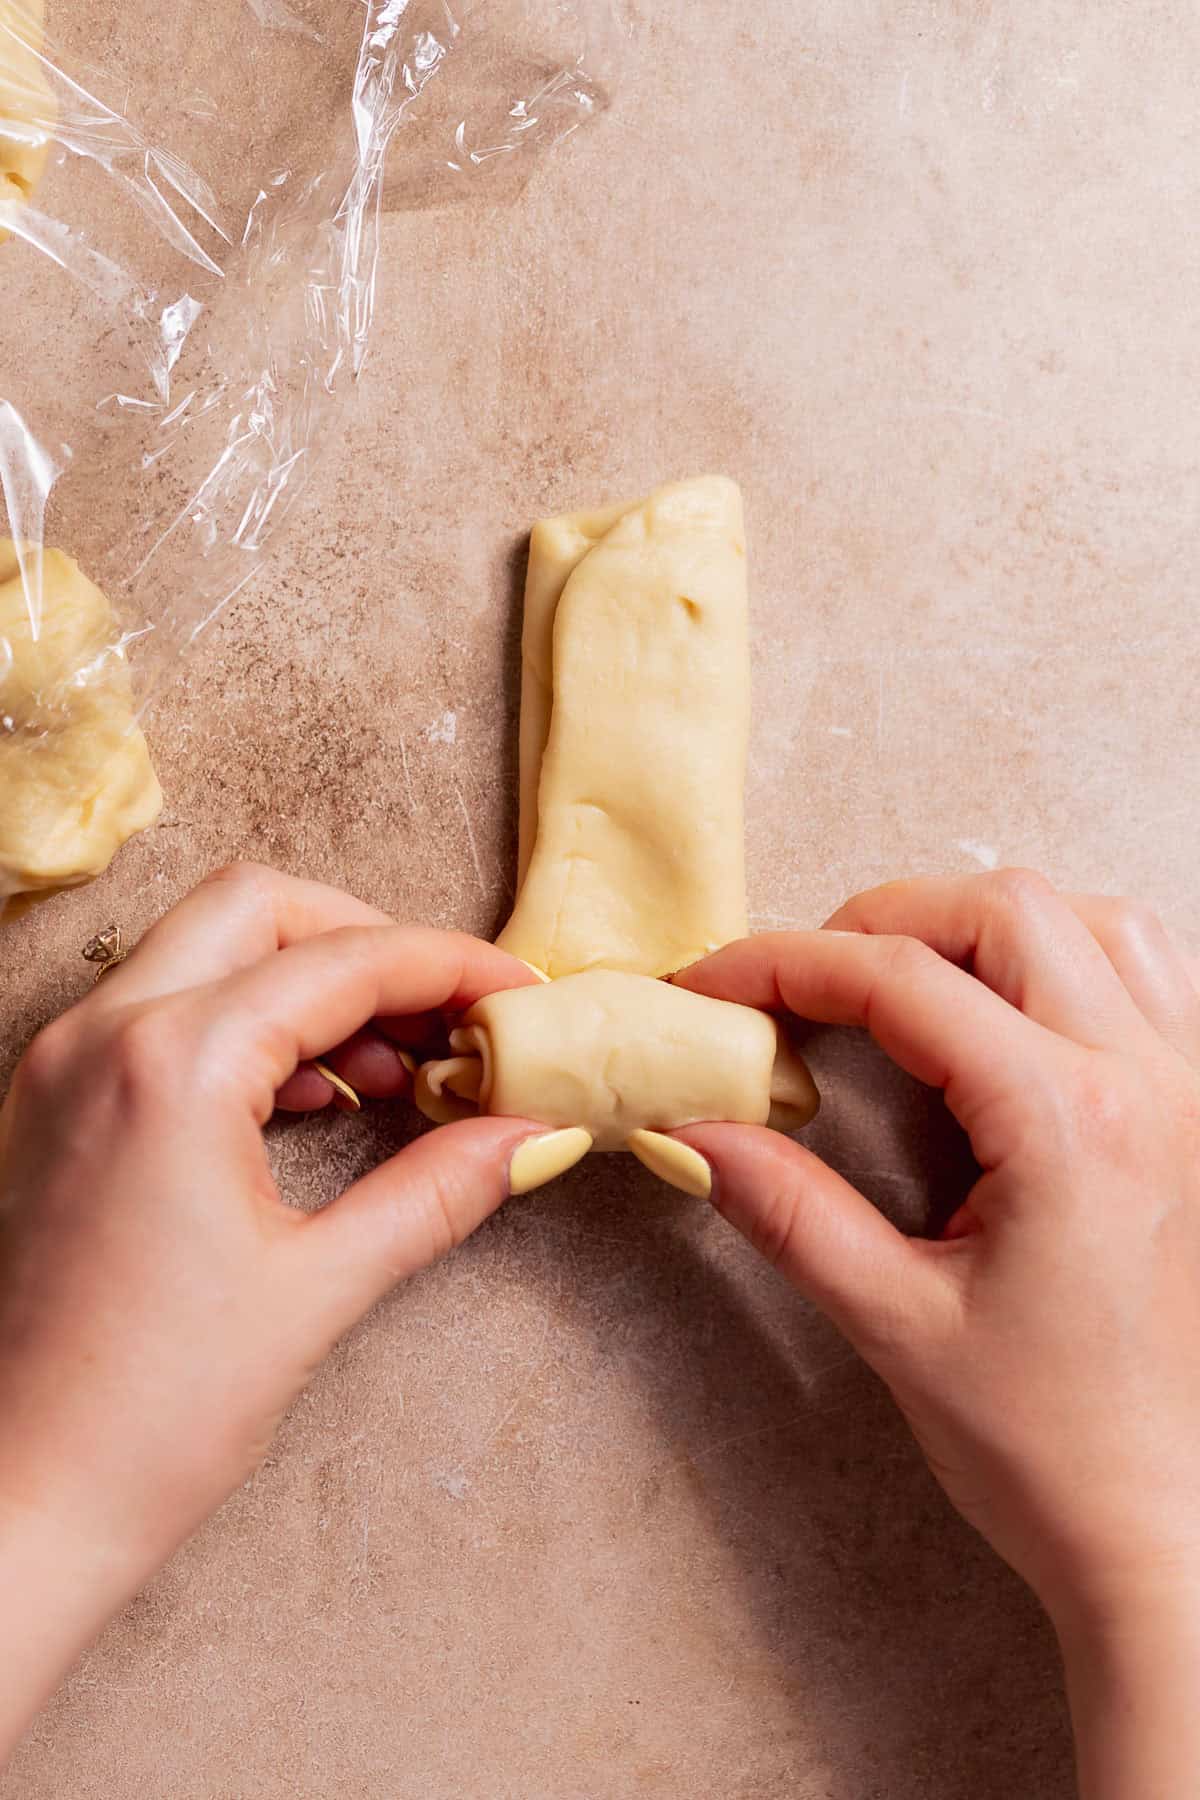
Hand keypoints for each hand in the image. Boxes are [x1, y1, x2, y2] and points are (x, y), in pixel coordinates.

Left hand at [0, 862, 583, 1754]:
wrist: (12, 1512)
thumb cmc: (149, 1419)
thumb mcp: (317, 1290)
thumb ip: (437, 1190)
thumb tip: (531, 1132)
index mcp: (169, 1065)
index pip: (341, 962)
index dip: (450, 965)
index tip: (518, 992)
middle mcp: (99, 1034)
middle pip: (260, 909)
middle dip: (369, 943)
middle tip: (448, 1015)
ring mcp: (57, 1064)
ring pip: (203, 949)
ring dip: (306, 982)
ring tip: (392, 1069)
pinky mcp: (45, 1104)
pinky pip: (157, 1009)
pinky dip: (243, 1024)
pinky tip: (306, 1098)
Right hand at [672, 873, 1199, 1799]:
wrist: (1164, 1528)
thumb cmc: (1048, 1448)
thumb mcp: (895, 1324)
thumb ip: (787, 1208)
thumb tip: (690, 1125)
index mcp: (1070, 1127)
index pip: (905, 983)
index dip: (787, 963)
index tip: (713, 981)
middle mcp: (1150, 1084)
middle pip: (1003, 910)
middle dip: (879, 920)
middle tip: (799, 981)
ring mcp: (1196, 1091)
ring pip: (1091, 917)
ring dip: (979, 924)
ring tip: (898, 976)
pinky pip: (1153, 969)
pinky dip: (1070, 949)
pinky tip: (1011, 997)